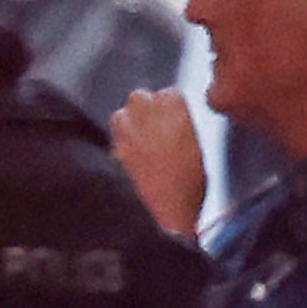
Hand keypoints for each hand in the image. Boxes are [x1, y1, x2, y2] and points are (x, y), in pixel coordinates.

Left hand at [111, 90, 211, 241]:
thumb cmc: (188, 187)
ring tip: (137, 139)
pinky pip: (112, 138)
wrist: (165, 214)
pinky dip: (118, 142)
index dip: (167, 104)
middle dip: (144, 108)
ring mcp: (126, 133)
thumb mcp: (196, 152)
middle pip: (140, 97)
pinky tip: (127, 156)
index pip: (168, 93)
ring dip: (127, 122)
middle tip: (151, 125)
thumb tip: (172, 124)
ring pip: (120, 114)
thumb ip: (182, 129)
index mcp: (177, 113)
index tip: (170, 114)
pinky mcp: (110, 150)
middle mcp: (148, 116)